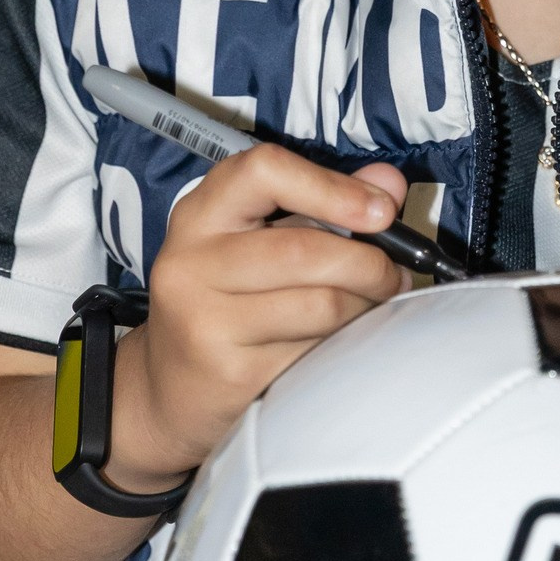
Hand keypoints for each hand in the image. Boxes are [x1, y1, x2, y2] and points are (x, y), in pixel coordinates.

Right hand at [107, 149, 409, 489]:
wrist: (167, 390)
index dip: (331, 186)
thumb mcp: (258, 241)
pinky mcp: (230, 372)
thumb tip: (389, 183)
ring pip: (319, 304)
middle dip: (368, 263)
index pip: (264, 171)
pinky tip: (339, 342)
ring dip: (364, 306)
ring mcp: (204, 320)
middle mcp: (191, 261)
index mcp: (200, 214)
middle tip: (392, 274)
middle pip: (303, 249)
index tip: (379, 211)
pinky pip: (314, 351)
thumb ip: (324, 204)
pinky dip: (343, 345)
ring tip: (370, 306)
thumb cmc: (225, 305)